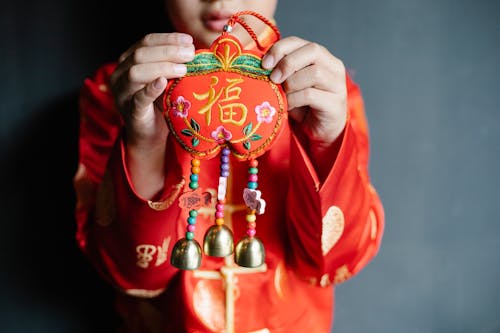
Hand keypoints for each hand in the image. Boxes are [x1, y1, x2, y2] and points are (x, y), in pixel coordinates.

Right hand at [109, 33, 194, 198]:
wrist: (151, 136)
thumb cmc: (161, 104)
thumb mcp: (168, 80)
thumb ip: (175, 64)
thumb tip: (196, 50)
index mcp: (129, 61)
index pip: (146, 42)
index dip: (168, 39)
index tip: (189, 41)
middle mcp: (120, 74)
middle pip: (141, 54)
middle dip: (168, 51)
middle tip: (190, 55)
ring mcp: (123, 93)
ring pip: (136, 72)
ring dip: (162, 67)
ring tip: (183, 69)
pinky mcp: (130, 111)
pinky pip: (138, 98)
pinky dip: (151, 88)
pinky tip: (163, 82)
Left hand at [262, 36, 346, 147]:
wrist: (319, 130)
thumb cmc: (302, 105)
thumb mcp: (290, 83)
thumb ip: (280, 71)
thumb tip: (258, 64)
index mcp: (320, 56)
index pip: (299, 42)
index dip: (280, 49)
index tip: (264, 64)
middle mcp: (333, 66)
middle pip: (312, 50)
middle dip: (287, 63)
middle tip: (273, 78)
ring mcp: (337, 84)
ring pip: (315, 73)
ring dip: (292, 83)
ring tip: (282, 94)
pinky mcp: (335, 103)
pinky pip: (311, 95)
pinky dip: (294, 99)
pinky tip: (288, 105)